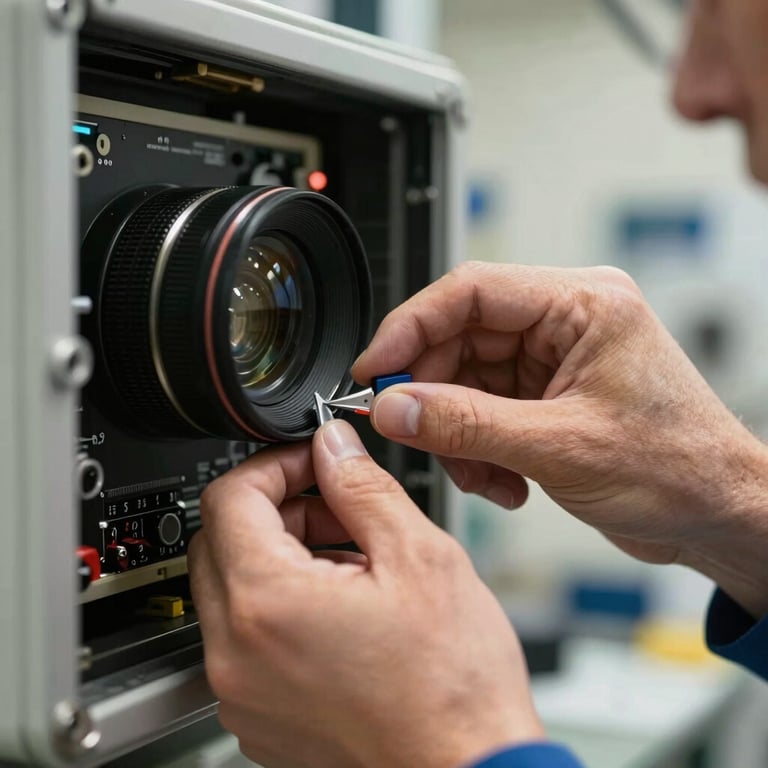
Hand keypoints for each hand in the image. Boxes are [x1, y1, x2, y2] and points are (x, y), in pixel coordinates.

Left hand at [188, 419, 542, 767]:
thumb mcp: (418, 557)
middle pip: (223, 540)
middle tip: (337, 508)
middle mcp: (236, 654)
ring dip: (283, 556)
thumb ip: (362, 487)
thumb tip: (333, 447)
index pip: (230, 497)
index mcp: (267, 603)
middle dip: (278, 509)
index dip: (274, 464)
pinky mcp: (258, 715)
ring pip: (234, 588)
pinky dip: (284, 605)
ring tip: (355, 561)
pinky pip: (248, 637)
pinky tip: (345, 607)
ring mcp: (242, 691)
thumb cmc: (453, 686)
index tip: (311, 461)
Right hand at [353, 261, 767, 617]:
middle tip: (410, 431)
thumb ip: (465, 425)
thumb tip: (395, 407)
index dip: (411, 328)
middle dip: (433, 395)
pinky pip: (482, 411)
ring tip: (480, 475)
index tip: (376, 370)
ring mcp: (554, 361)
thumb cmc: (680, 469)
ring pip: (465, 381)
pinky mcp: (546, 397)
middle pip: (460, 339)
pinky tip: (504, 481)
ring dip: (457, 434)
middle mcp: (566, 323)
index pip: (470, 292)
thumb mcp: (558, 446)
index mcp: (582, 304)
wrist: (720, 515)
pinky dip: (477, 450)